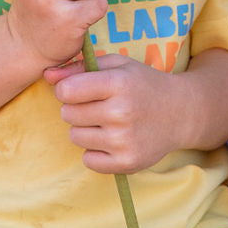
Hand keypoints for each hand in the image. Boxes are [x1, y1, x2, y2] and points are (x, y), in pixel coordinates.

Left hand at [45, 52, 189, 172]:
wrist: (181, 112)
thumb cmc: (143, 84)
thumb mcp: (117, 65)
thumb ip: (79, 67)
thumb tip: (46, 75)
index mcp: (119, 84)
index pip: (66, 91)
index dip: (68, 89)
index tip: (81, 89)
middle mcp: (121, 113)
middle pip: (67, 114)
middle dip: (77, 108)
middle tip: (99, 106)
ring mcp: (124, 140)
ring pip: (75, 137)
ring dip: (85, 129)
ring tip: (108, 122)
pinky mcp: (127, 162)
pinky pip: (88, 160)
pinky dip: (96, 152)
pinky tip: (112, 140)